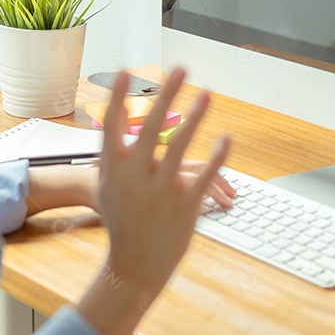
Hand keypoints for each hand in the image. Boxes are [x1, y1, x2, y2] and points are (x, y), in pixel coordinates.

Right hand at [75, 69, 229, 334]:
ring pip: (180, 147)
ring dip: (195, 118)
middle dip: (166, 95)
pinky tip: (225, 138)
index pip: (112, 125)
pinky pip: (203, 178)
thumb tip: (116, 107)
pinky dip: (216, 157)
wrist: (134, 265)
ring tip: (207, 94)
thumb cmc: (122, 217)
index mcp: (114, 169)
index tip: (125, 72)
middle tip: (180, 69)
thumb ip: (113, 144)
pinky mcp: (184, 207)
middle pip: (152, 127)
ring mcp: (161, 191)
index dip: (118, 98)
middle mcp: (136, 177)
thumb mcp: (109, 181)